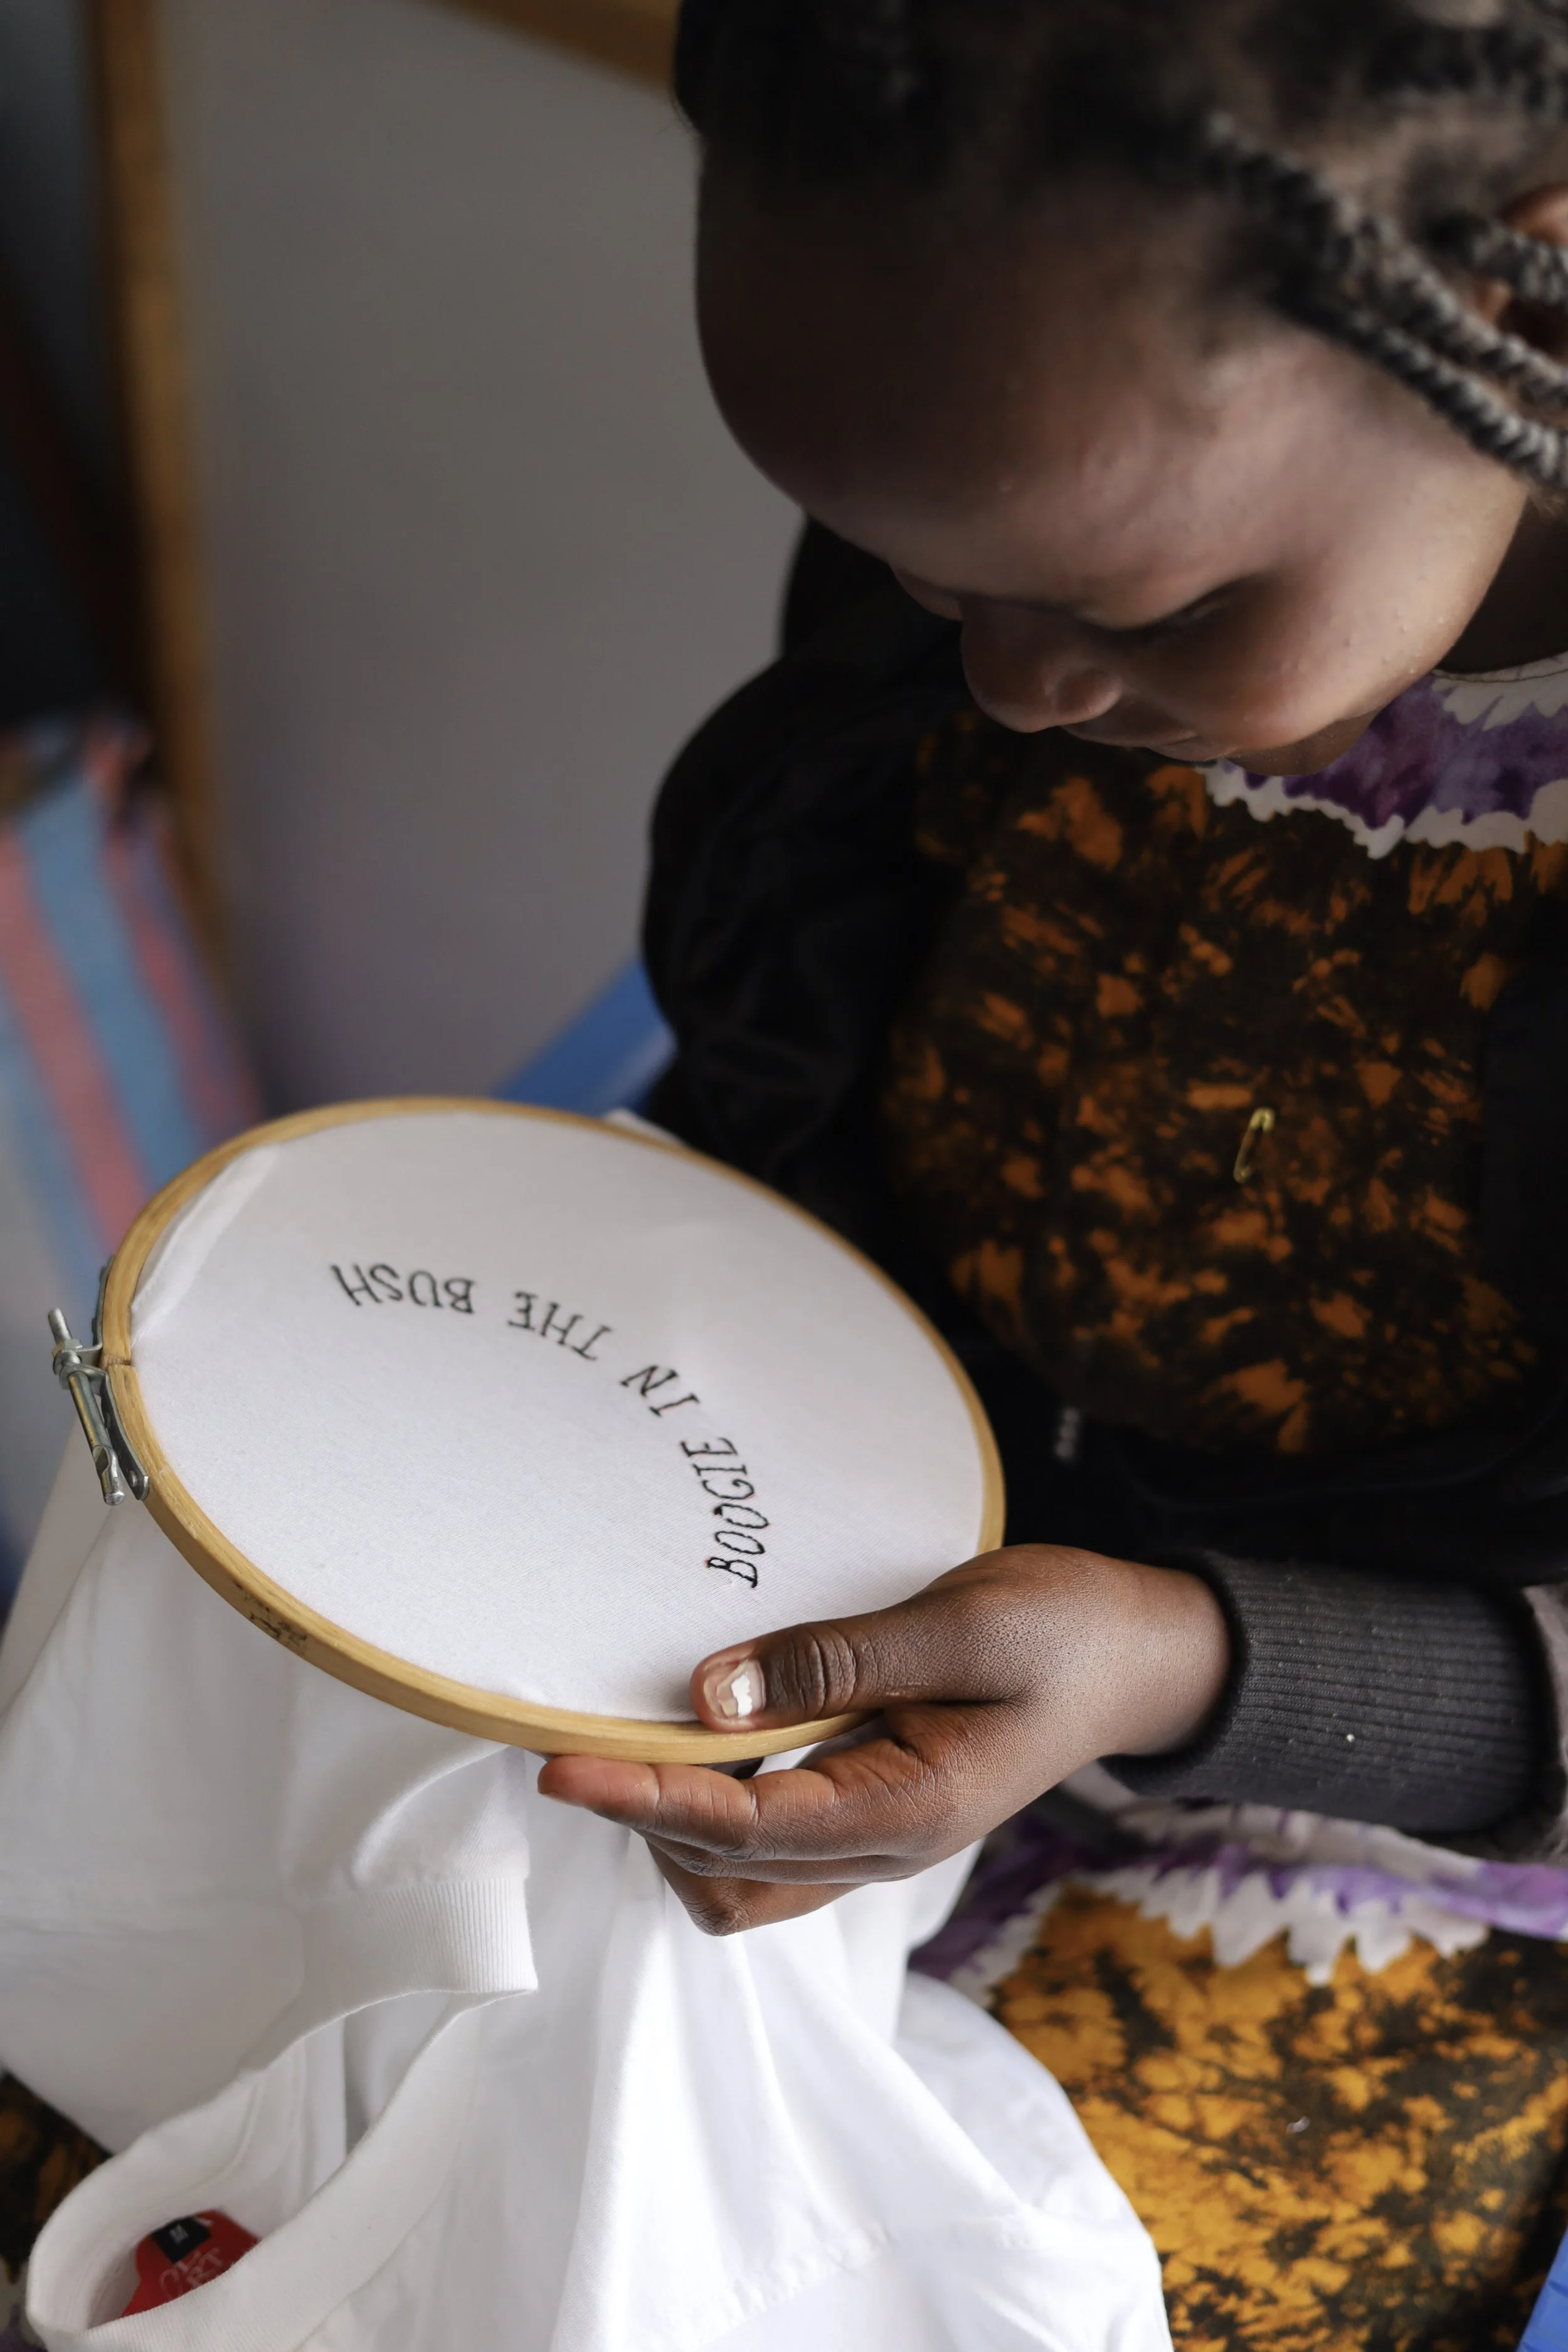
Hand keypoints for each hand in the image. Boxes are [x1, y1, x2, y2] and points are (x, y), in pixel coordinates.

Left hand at [538, 1545, 1228, 1933]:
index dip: (643, 1798)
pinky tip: (703, 1740)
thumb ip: (836, 1660)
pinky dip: (715, 1808)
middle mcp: (886, 1846)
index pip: (744, 1827)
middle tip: (585, 1738)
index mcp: (911, 1810)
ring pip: (741, 1879)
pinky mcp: (873, 1809)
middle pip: (726, 1876)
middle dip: (645, 1818)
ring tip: (633, 1743)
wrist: (1137, 1650)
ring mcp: (880, 1838)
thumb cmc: (1062, 1628)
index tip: (562, 1765)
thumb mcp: (959, 1623)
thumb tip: (709, 1693)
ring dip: (676, 1823)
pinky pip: (770, 1845)